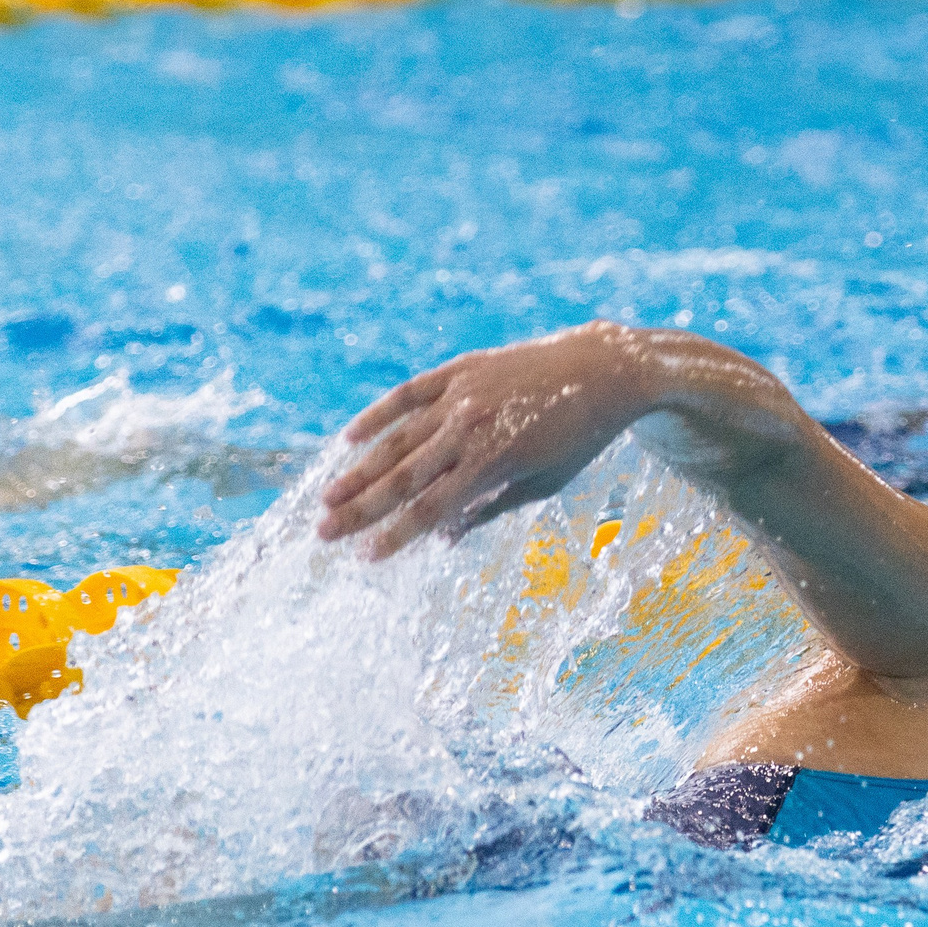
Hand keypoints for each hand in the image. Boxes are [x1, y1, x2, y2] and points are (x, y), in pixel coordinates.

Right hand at [318, 322, 646, 558]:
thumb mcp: (545, 482)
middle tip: (323, 534)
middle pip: (403, 477)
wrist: (604, 370)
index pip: (431, 509)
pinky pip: (408, 393)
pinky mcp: (461, 368)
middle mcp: (471, 427)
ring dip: (358, 470)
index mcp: (494, 462)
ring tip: (326, 498)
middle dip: (360, 510)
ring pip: (397, 438)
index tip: (364, 558)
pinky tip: (350, 438)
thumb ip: (491, 508)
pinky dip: (377, 415)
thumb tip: (443, 538)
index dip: (395, 535)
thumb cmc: (579, 437)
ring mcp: (462, 394)